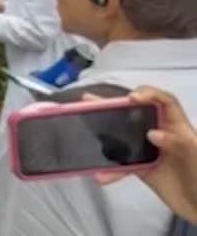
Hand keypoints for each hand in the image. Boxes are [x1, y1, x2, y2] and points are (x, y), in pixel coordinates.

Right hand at [96, 87, 196, 222]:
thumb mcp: (196, 156)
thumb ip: (178, 142)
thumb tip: (152, 133)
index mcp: (178, 127)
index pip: (165, 102)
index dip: (149, 94)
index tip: (131, 98)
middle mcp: (162, 135)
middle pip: (137, 114)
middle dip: (114, 106)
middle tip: (90, 101)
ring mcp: (151, 152)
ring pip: (125, 137)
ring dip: (105, 133)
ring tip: (85, 126)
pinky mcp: (143, 169)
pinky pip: (122, 165)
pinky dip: (111, 171)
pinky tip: (101, 175)